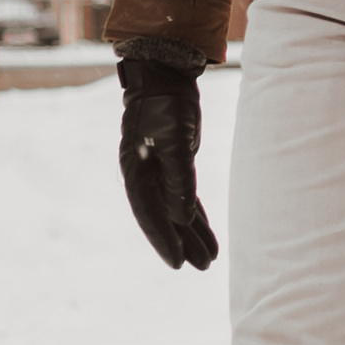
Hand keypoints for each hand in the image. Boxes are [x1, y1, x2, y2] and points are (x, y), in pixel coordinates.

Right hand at [118, 53, 218, 267]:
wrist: (166, 77)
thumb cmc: (167, 106)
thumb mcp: (175, 142)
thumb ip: (179, 180)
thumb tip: (182, 219)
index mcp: (135, 172)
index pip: (149, 214)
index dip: (163, 240)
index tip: (178, 263)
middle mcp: (143, 176)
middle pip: (162, 217)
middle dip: (182, 243)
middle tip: (201, 266)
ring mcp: (157, 171)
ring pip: (175, 210)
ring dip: (191, 233)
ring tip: (209, 259)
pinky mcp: (173, 164)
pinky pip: (183, 197)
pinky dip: (194, 215)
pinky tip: (205, 231)